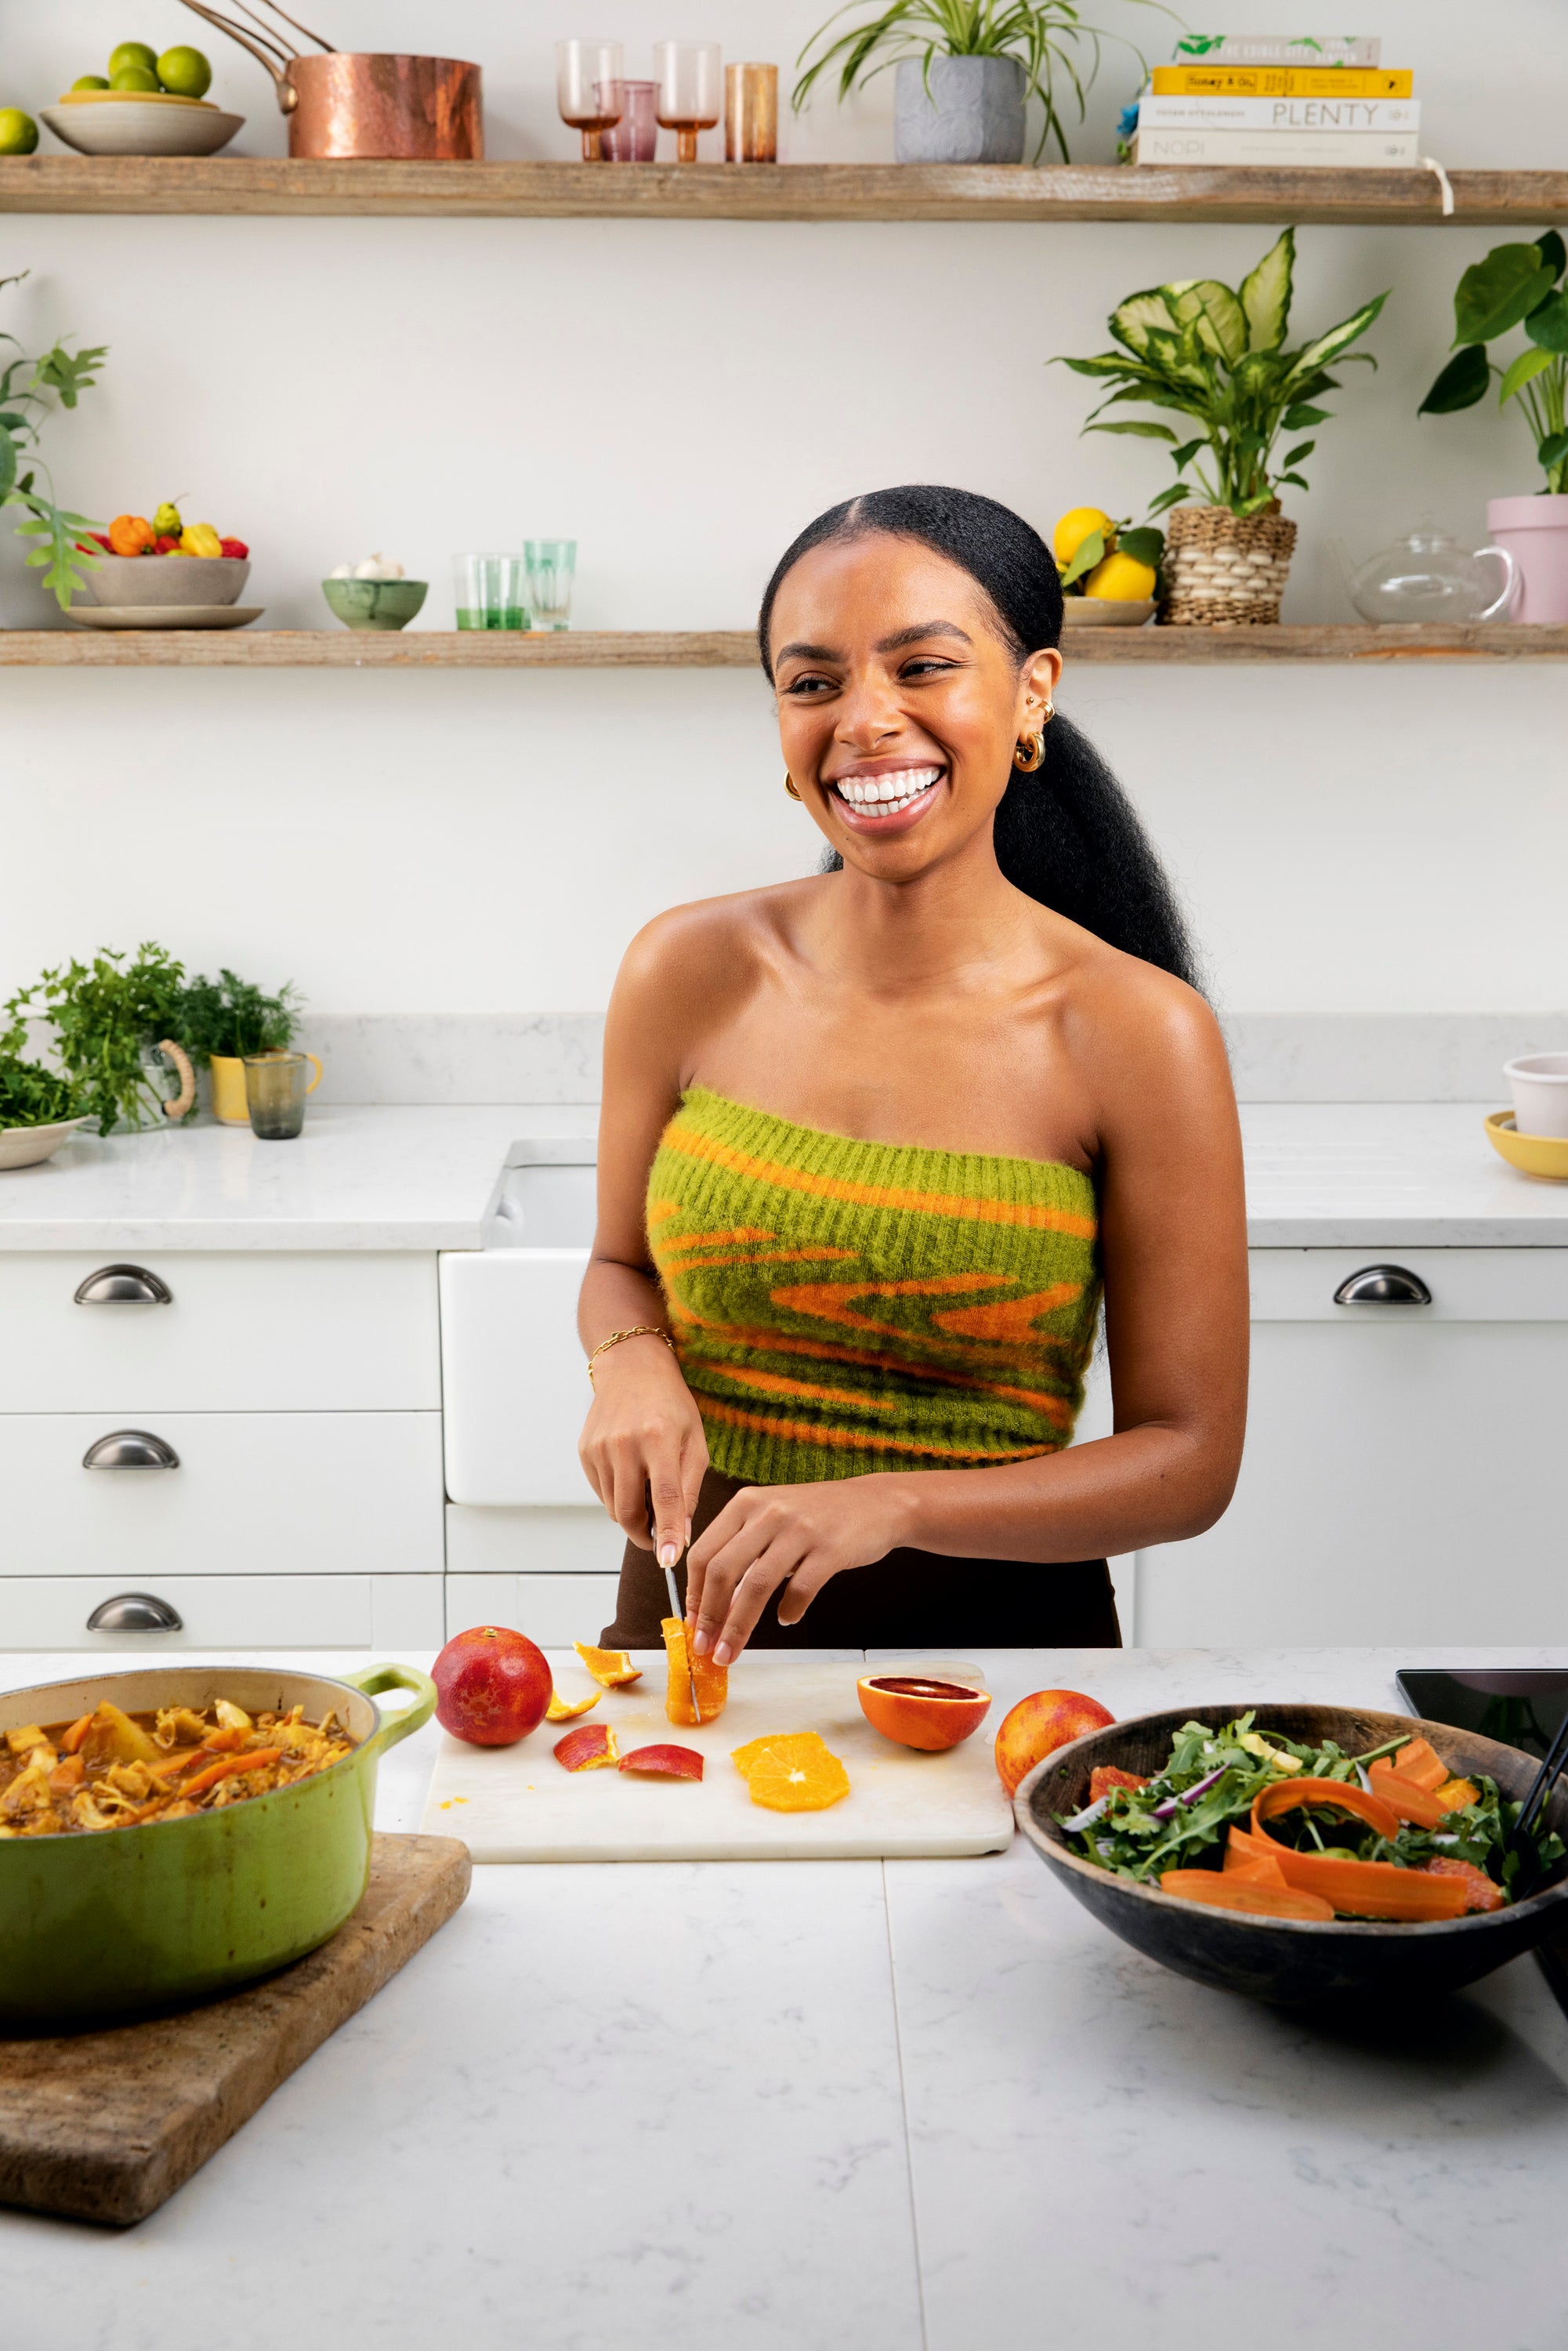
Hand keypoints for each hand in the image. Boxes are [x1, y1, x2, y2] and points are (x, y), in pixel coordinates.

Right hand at [577, 1336, 708, 1569]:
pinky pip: (602, 1492)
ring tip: (649, 1494)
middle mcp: (624, 1443)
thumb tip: (682, 1535)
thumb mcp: (695, 1441)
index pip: (664, 1497)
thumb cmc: (671, 1405)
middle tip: (660, 1535)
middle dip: (645, 1534)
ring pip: (614, 1507)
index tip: (668, 1562)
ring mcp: (600, 1448)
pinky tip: (631, 1474)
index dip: (666, 1533)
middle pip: (630, 1511)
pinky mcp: (585, 1451)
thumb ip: (690, 1489)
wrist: (631, 1368)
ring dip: (632, 1513)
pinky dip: (618, 1495)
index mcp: (659, 1437)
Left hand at [685, 1476, 910, 1664]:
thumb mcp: (772, 1515)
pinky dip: (790, 1610)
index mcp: (746, 1503)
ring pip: (756, 1585)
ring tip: (731, 1652)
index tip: (692, 1624)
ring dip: (738, 1626)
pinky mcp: (830, 1548)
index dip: (694, 1594)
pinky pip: (800, 1589)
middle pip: (723, 1570)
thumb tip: (711, 1601)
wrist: (876, 1503)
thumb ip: (742, 1547)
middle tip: (705, 1646)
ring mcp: (800, 1529)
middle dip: (709, 1616)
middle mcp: (768, 1512)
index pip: (705, 1552)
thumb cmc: (818, 1515)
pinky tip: (787, 1618)